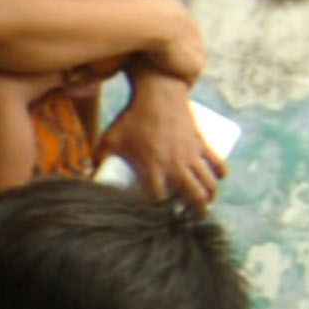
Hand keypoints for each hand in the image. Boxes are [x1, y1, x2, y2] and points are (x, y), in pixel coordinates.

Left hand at [102, 76, 224, 207]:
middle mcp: (174, 163)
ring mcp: (190, 153)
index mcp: (152, 166)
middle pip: (191, 195)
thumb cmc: (131, 117)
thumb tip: (88, 175)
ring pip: (207, 182)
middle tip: (192, 215)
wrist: (157, 93)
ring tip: (206, 202)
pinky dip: (220, 173)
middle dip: (194, 209)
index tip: (158, 212)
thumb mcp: (110, 138)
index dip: (159, 209)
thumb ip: (99, 158)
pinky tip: (219, 179)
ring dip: (210, 196)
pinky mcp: (201, 142)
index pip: (159, 198)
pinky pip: (217, 162)